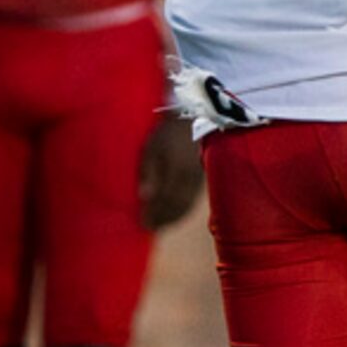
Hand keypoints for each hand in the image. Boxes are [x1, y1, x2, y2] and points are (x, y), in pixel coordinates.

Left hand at [138, 113, 204, 228]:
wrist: (195, 117)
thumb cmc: (168, 132)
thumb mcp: (152, 147)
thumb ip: (149, 172)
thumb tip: (145, 197)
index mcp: (176, 171)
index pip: (165, 200)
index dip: (155, 214)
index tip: (143, 224)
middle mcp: (190, 178)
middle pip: (177, 205)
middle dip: (164, 219)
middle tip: (150, 229)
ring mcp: (198, 178)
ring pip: (187, 204)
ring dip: (174, 217)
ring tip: (162, 225)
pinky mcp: (202, 177)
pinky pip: (193, 198)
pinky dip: (184, 209)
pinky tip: (176, 212)